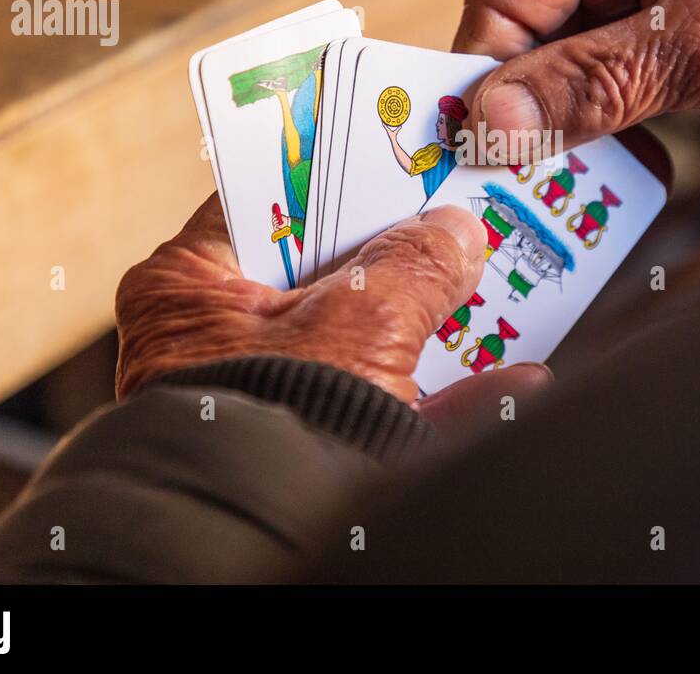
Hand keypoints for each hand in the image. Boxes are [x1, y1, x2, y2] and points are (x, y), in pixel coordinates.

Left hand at [115, 194, 548, 412]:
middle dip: (397, 251)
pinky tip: (511, 383)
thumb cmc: (278, 425)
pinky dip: (441, 397)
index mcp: (188, 288)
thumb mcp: (364, 323)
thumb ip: (416, 264)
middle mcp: (211, 338)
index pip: (267, 198)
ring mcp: (260, 394)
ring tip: (490, 289)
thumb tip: (458, 231)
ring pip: (357, 340)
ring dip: (428, 323)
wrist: (266, 548)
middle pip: (320, 270)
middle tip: (451, 214)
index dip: (335, 172)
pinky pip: (379, 407)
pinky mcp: (302, 446)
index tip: (393, 151)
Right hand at [455, 0, 699, 148]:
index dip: (484, 64)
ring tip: (545, 171)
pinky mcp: (629, 19)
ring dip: (542, 114)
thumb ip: (598, 82)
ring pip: (539, 52)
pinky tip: (585, 153)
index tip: (474, 137)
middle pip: (516, 19)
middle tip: (505, 166)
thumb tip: (494, 121)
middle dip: (511, 94)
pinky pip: (575, 70)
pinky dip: (575, 116)